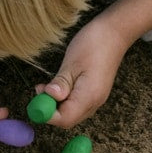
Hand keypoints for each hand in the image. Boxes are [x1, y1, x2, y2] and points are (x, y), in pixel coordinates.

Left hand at [40, 13, 128, 128]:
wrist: (116, 33)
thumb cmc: (95, 44)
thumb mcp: (72, 62)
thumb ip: (61, 83)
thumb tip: (49, 97)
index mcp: (89, 96)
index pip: (65, 119)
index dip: (47, 114)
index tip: (36, 101)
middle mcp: (94, 102)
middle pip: (68, 119)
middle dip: (50, 110)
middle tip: (39, 91)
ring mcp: (95, 98)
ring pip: (71, 112)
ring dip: (56, 104)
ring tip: (46, 86)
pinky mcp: (94, 92)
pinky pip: (76, 104)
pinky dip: (64, 99)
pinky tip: (58, 86)